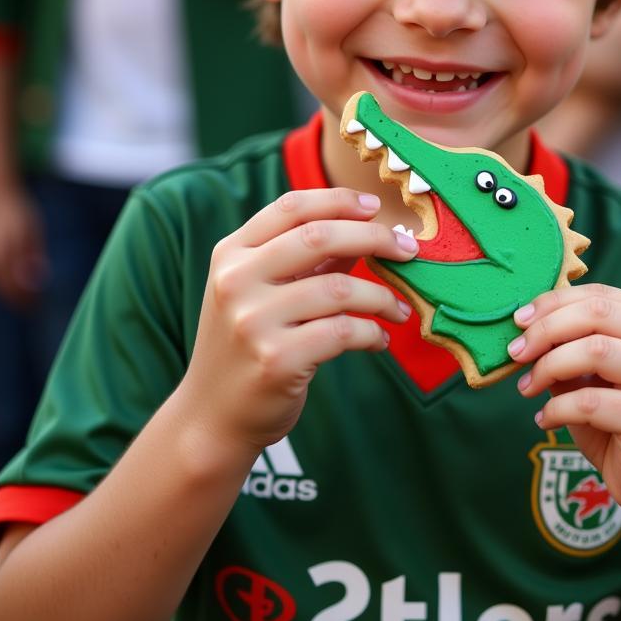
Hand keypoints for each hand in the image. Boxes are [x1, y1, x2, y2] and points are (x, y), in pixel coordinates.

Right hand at [0, 186, 46, 307]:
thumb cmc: (19, 211)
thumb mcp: (31, 233)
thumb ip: (32, 257)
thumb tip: (36, 281)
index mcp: (1, 253)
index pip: (11, 285)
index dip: (23, 299)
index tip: (37, 307)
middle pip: (0, 287)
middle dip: (16, 300)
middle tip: (32, 309)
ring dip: (8, 293)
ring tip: (26, 301)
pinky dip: (2, 283)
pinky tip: (14, 285)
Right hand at [179, 187, 415, 457]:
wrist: (211, 418)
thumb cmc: (246, 346)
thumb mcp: (261, 292)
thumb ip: (306, 259)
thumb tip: (365, 228)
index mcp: (231, 254)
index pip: (291, 207)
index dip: (339, 201)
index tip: (376, 208)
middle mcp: (236, 281)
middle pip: (319, 237)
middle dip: (374, 237)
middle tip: (408, 250)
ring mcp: (253, 320)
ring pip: (340, 288)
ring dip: (381, 297)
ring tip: (397, 309)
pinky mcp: (276, 360)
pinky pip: (344, 333)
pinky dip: (372, 333)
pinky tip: (380, 340)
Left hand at [509, 283, 620, 524]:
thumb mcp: (597, 377)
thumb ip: (572, 347)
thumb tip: (524, 326)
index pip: (600, 296)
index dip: (553, 302)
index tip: (519, 321)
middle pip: (596, 314)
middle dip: (546, 329)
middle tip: (516, 352)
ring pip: (595, 350)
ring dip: (548, 367)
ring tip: (528, 388)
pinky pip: (589, 402)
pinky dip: (556, 409)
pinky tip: (545, 420)